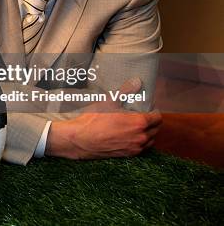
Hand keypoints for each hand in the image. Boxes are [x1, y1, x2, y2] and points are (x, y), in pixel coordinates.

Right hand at [45, 78, 161, 158]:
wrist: (80, 140)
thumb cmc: (93, 120)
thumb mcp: (108, 102)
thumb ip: (125, 91)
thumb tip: (137, 81)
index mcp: (139, 122)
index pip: (157, 118)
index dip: (154, 111)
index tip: (149, 108)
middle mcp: (140, 137)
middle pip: (156, 129)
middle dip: (152, 122)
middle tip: (143, 116)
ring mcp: (135, 148)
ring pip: (150, 140)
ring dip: (148, 133)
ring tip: (138, 126)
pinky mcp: (128, 155)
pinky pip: (142, 148)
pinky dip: (141, 142)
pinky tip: (131, 136)